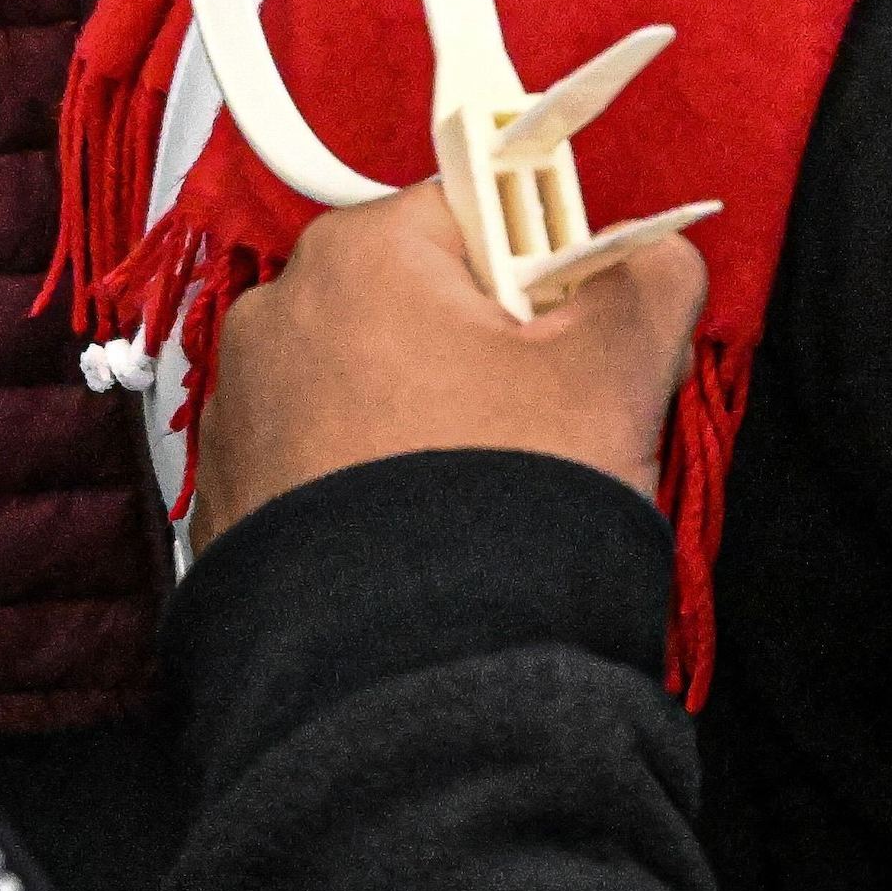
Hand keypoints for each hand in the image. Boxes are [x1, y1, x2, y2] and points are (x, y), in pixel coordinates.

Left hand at [181, 177, 707, 555]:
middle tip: (544, 421)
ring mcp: (242, 414)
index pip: (481, 211)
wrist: (408, 679)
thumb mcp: (616, 373)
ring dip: (429, 416)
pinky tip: (425, 533)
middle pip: (421, 298)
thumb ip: (650, 280)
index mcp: (360, 254)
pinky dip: (373, 482)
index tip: (579, 329)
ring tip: (483, 488)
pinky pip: (324, 459)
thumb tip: (658, 257)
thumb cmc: (498, 506)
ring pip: (372, 381)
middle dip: (488, 348)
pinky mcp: (233, 501)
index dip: (550, 269)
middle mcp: (276, 317)